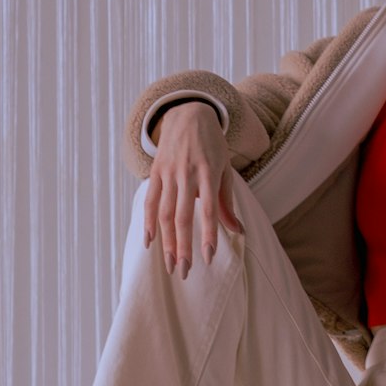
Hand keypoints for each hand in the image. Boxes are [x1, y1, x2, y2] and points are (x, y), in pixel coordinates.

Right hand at [144, 102, 243, 278]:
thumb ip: (227, 202)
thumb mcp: (225, 169)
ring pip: (164, 213)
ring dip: (166, 241)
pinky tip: (150, 242)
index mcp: (208, 173)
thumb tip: (237, 231)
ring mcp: (169, 173)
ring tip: (170, 264)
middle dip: (183, 246)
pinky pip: (150, 201)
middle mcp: (187, 174)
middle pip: (183, 216)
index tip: (208, 257)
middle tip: (184, 271)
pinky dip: (148, 222)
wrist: (188, 114)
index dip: (208, 235)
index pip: (209, 210)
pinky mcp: (156, 172)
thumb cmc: (213, 146)